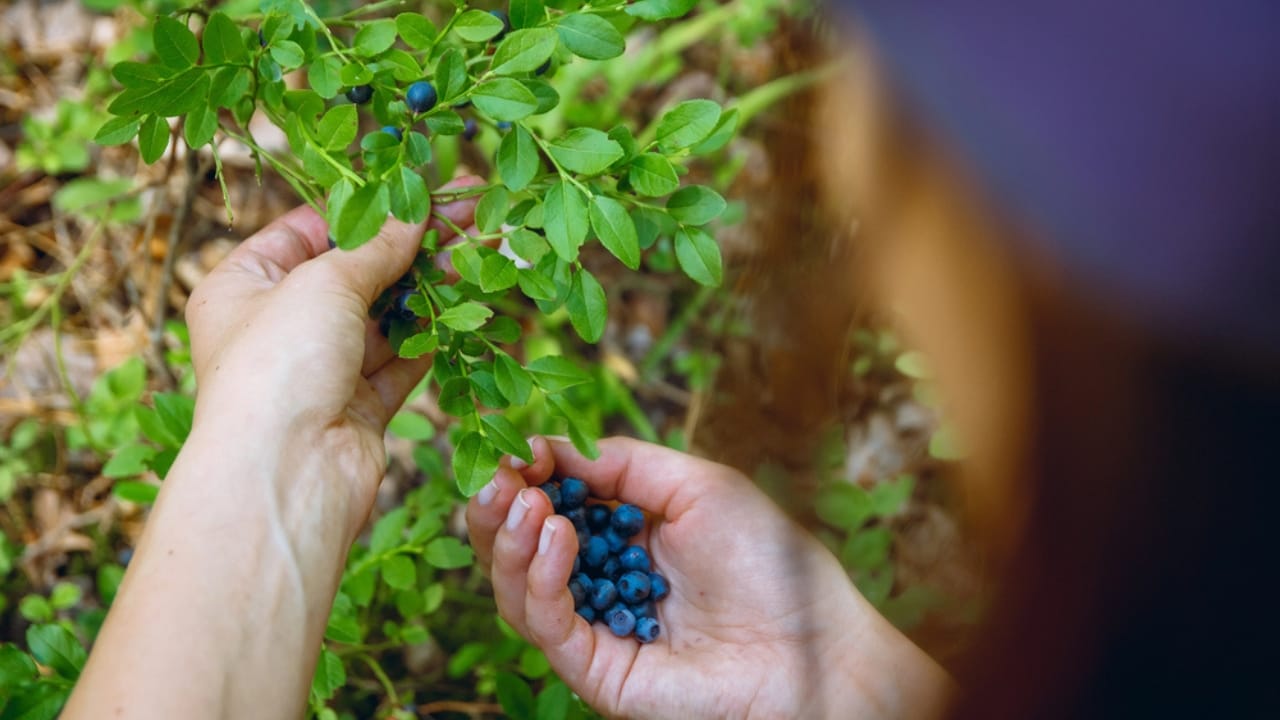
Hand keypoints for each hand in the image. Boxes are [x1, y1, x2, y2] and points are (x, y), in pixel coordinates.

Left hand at [65, 180, 484, 719]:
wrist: (288, 475)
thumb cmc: (279, 365)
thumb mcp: (324, 282)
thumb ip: (377, 246)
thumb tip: (416, 212)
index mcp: (244, 285)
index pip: (308, 229)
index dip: (364, 206)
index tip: (418, 185)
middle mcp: (279, 326)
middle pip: (355, 272)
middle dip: (411, 246)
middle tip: (469, 213)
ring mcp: (321, 369)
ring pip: (385, 316)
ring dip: (430, 288)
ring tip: (480, 252)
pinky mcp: (360, 406)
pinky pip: (403, 361)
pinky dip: (435, 336)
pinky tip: (471, 307)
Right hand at [467, 437, 953, 719]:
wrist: (815, 644)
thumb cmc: (771, 562)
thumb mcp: (695, 485)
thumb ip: (619, 464)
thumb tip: (543, 444)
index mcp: (623, 538)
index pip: (550, 505)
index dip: (524, 475)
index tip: (510, 447)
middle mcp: (601, 583)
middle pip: (519, 550)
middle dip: (497, 509)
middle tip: (493, 476)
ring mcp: (596, 628)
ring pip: (518, 590)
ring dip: (510, 541)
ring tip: (525, 502)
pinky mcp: (597, 670)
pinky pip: (546, 626)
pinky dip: (538, 577)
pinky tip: (554, 536)